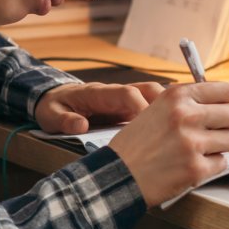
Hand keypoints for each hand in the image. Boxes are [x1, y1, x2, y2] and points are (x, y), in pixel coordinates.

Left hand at [33, 80, 165, 134]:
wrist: (52, 99)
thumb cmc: (53, 107)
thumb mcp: (51, 115)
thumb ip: (64, 120)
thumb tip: (80, 125)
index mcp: (98, 93)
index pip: (127, 94)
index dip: (141, 108)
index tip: (152, 127)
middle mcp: (115, 93)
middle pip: (148, 91)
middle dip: (165, 106)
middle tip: (175, 129)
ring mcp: (123, 100)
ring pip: (153, 98)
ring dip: (167, 112)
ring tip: (177, 134)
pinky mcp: (127, 109)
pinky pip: (149, 109)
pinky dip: (162, 119)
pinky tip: (168, 137)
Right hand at [105, 81, 228, 205]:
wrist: (118, 174)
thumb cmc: (136, 144)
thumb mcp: (156, 109)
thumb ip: (188, 103)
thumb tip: (225, 103)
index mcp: (177, 96)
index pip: (228, 91)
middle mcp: (186, 116)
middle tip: (221, 131)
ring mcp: (192, 143)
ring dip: (222, 146)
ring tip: (201, 149)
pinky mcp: (195, 169)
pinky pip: (222, 163)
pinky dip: (210, 165)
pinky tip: (191, 164)